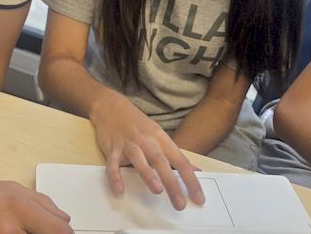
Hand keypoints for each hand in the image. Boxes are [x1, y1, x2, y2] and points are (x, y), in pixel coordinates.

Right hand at [90, 94, 204, 210]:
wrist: (112, 106)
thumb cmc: (138, 125)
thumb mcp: (159, 136)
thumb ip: (175, 155)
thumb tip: (195, 170)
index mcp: (161, 139)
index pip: (180, 161)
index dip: (191, 180)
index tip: (198, 198)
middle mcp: (147, 141)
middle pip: (161, 162)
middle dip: (172, 184)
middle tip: (180, 204)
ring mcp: (129, 144)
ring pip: (139, 159)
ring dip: (148, 174)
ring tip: (157, 190)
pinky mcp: (112, 148)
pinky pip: (113, 163)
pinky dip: (115, 176)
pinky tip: (119, 189)